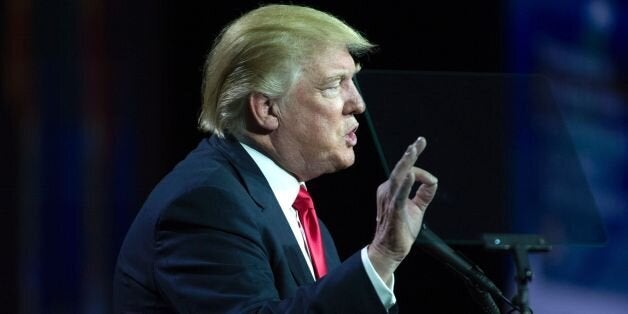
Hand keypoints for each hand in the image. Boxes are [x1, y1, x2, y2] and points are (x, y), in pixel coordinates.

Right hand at [368, 137, 437, 283]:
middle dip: (410, 154)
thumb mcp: (416, 208)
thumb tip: (433, 180)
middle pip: (400, 170)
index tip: (424, 155)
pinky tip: (411, 175)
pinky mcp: (394, 211)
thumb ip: (424, 194)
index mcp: (392, 189)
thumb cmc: (400, 230)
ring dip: (406, 164)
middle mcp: (387, 191)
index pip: (406, 171)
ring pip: (398, 178)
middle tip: (418, 142)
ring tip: (413, 151)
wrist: (389, 250)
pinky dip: (405, 185)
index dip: (417, 163)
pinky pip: (399, 196)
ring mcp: (389, 200)